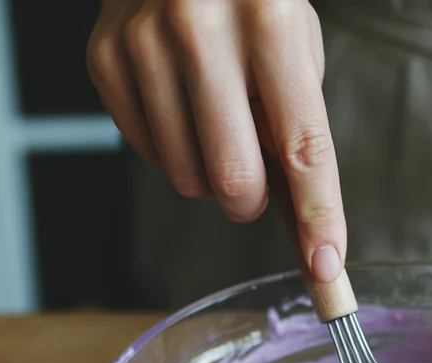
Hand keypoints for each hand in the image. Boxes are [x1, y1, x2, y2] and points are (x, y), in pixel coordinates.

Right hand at [86, 0, 347, 282]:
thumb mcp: (294, 39)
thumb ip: (296, 120)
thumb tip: (300, 218)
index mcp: (269, 19)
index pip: (302, 146)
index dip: (318, 216)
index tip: (326, 268)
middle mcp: (201, 28)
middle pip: (234, 177)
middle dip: (254, 202)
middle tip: (256, 182)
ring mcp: (143, 44)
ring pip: (186, 177)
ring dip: (212, 177)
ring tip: (217, 125)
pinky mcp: (105, 60)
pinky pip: (148, 154)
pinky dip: (173, 150)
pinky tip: (180, 105)